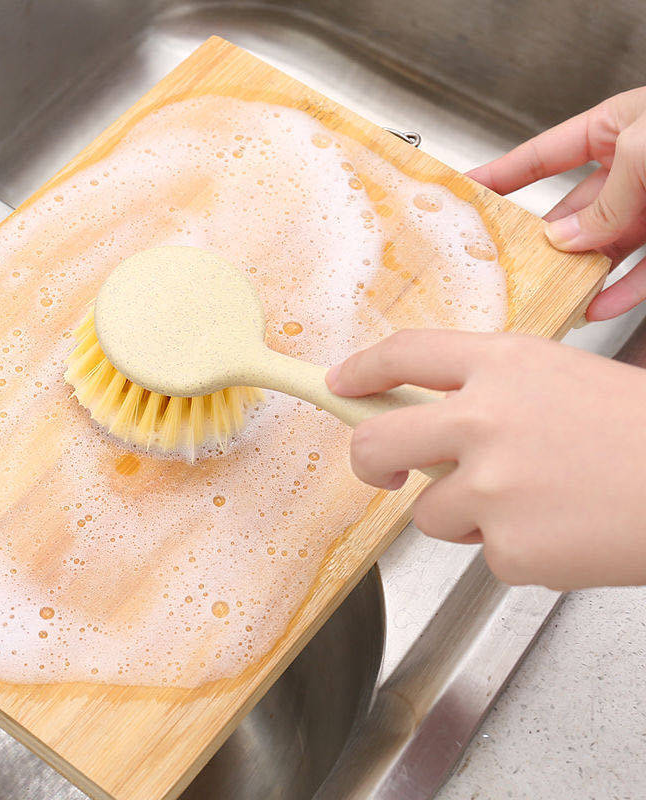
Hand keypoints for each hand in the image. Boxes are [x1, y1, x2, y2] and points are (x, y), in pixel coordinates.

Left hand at [326, 330, 645, 589]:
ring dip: (466, 512)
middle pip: (376, 439)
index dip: (362, 370)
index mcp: (501, 365)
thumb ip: (488, 389)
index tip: (340, 383)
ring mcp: (491, 486)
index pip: (402, 354)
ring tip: (536, 501)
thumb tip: (427, 412)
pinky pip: (483, 552)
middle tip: (384, 468)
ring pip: (429, 511)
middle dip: (367, 458)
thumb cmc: (639, 430)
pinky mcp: (508, 546)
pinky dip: (514, 548)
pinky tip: (562, 530)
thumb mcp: (560, 378)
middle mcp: (483, 420)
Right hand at [467, 87, 645, 320]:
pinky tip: (598, 306)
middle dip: (541, 239)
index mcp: (620, 130)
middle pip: (573, 211)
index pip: (545, 155)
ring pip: (604, 249)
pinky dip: (621, 292)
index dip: (504, 175)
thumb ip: (603, 200)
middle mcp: (635, 171)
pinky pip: (643, 272)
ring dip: (577, 274)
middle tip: (507, 264)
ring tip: (549, 294)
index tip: (469, 194)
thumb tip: (566, 238)